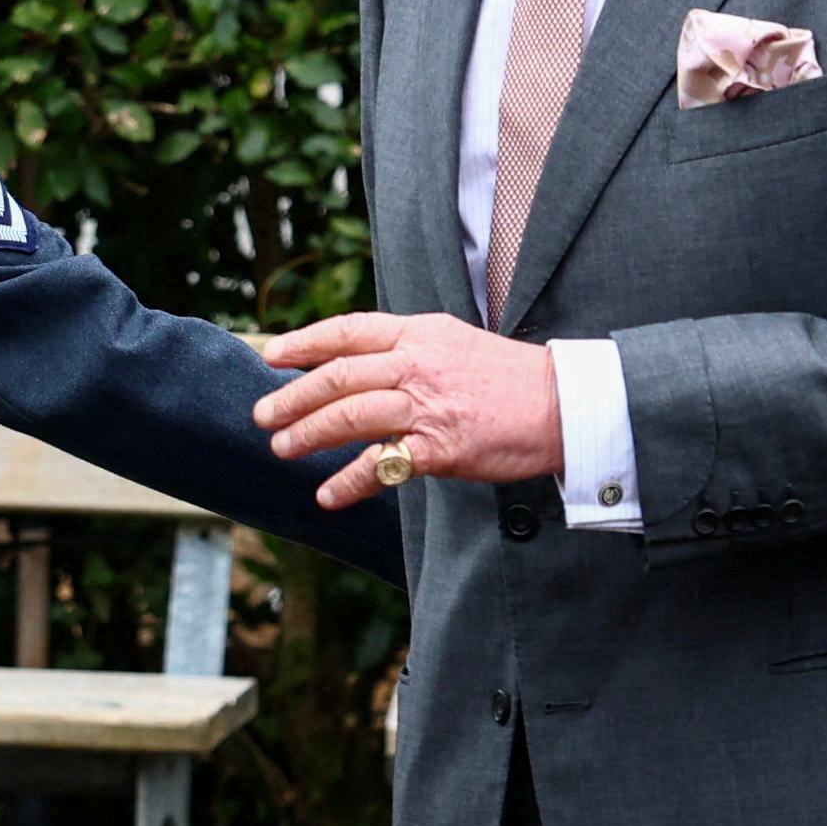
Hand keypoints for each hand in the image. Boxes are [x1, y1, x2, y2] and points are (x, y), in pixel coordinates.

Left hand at [252, 310, 561, 510]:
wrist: (563, 406)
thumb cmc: (509, 381)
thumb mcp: (454, 345)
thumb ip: (408, 352)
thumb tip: (360, 367)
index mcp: (420, 333)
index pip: (349, 331)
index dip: (305, 342)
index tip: (272, 355)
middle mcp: (418, 362)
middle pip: (338, 374)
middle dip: (292, 396)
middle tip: (262, 416)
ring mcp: (427, 404)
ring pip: (350, 414)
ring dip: (308, 433)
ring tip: (282, 449)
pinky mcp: (440, 446)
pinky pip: (381, 464)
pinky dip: (348, 481)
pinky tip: (327, 494)